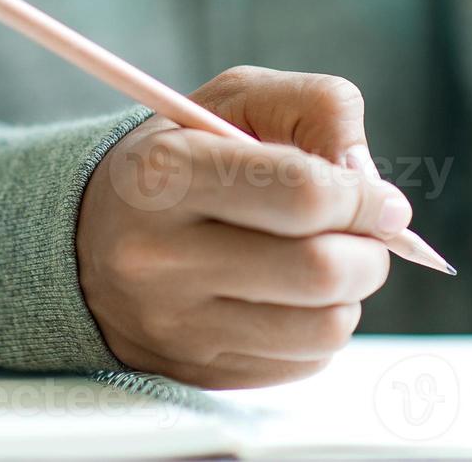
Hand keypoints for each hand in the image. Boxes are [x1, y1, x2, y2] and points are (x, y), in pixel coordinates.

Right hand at [76, 66, 412, 388]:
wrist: (90, 235)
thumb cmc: (183, 155)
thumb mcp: (237, 98)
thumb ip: (318, 109)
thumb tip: (375, 187)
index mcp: (167, 174)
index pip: (302, 194)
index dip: (363, 197)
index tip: (380, 198)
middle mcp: (160, 256)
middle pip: (320, 271)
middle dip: (370, 250)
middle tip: (366, 233)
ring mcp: (175, 325)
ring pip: (324, 328)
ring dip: (349, 293)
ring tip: (323, 259)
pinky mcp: (195, 373)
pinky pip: (303, 362)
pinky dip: (317, 327)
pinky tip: (286, 295)